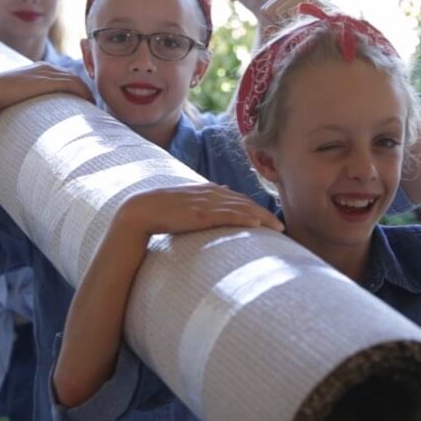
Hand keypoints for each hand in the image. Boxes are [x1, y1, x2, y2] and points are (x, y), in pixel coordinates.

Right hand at [0, 62, 93, 113]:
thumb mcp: (17, 97)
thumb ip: (28, 101)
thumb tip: (32, 120)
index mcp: (37, 69)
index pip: (64, 75)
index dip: (76, 88)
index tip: (82, 102)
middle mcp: (44, 67)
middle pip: (73, 76)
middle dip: (84, 90)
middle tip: (91, 106)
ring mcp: (45, 72)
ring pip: (75, 80)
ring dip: (86, 93)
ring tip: (92, 107)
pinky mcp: (47, 80)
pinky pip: (72, 84)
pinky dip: (83, 92)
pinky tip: (88, 102)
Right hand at [120, 183, 283, 237]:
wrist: (138, 211)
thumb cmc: (158, 211)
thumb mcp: (183, 204)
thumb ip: (201, 201)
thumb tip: (219, 197)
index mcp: (205, 191)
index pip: (236, 199)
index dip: (254, 208)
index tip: (268, 219)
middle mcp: (209, 194)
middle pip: (244, 203)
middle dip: (264, 214)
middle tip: (281, 228)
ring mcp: (205, 203)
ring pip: (240, 208)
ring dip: (261, 217)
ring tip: (278, 228)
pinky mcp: (200, 214)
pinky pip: (227, 215)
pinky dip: (244, 218)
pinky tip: (257, 224)